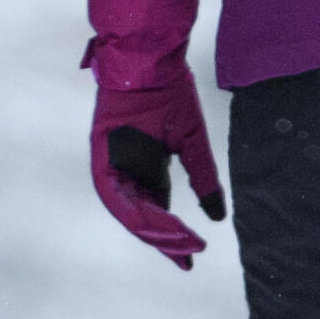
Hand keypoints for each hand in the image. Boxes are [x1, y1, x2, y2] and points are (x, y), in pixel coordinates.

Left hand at [90, 66, 225, 270]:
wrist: (150, 59)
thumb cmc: (170, 92)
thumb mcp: (191, 142)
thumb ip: (202, 179)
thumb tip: (217, 216)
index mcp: (146, 168)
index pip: (158, 210)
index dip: (174, 235)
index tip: (192, 255)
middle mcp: (127, 172)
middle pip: (144, 219)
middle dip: (166, 241)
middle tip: (187, 260)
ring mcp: (112, 168)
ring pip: (132, 215)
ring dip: (156, 234)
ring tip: (180, 248)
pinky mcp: (102, 162)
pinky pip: (119, 200)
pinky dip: (139, 216)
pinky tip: (161, 230)